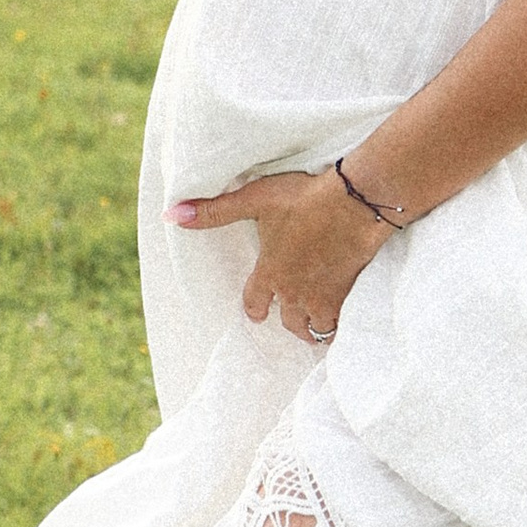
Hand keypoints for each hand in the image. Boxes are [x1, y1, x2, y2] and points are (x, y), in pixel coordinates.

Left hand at [166, 166, 387, 344]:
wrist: (356, 202)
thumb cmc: (304, 198)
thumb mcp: (255, 199)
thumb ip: (215, 211)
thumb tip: (170, 215)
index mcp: (270, 272)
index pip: (255, 302)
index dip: (255, 307)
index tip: (257, 313)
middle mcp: (294, 291)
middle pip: (289, 322)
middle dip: (288, 322)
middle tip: (292, 321)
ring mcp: (324, 296)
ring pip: (315, 328)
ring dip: (313, 328)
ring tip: (317, 326)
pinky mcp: (350, 293)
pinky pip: (342, 323)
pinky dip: (341, 325)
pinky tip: (346, 319)